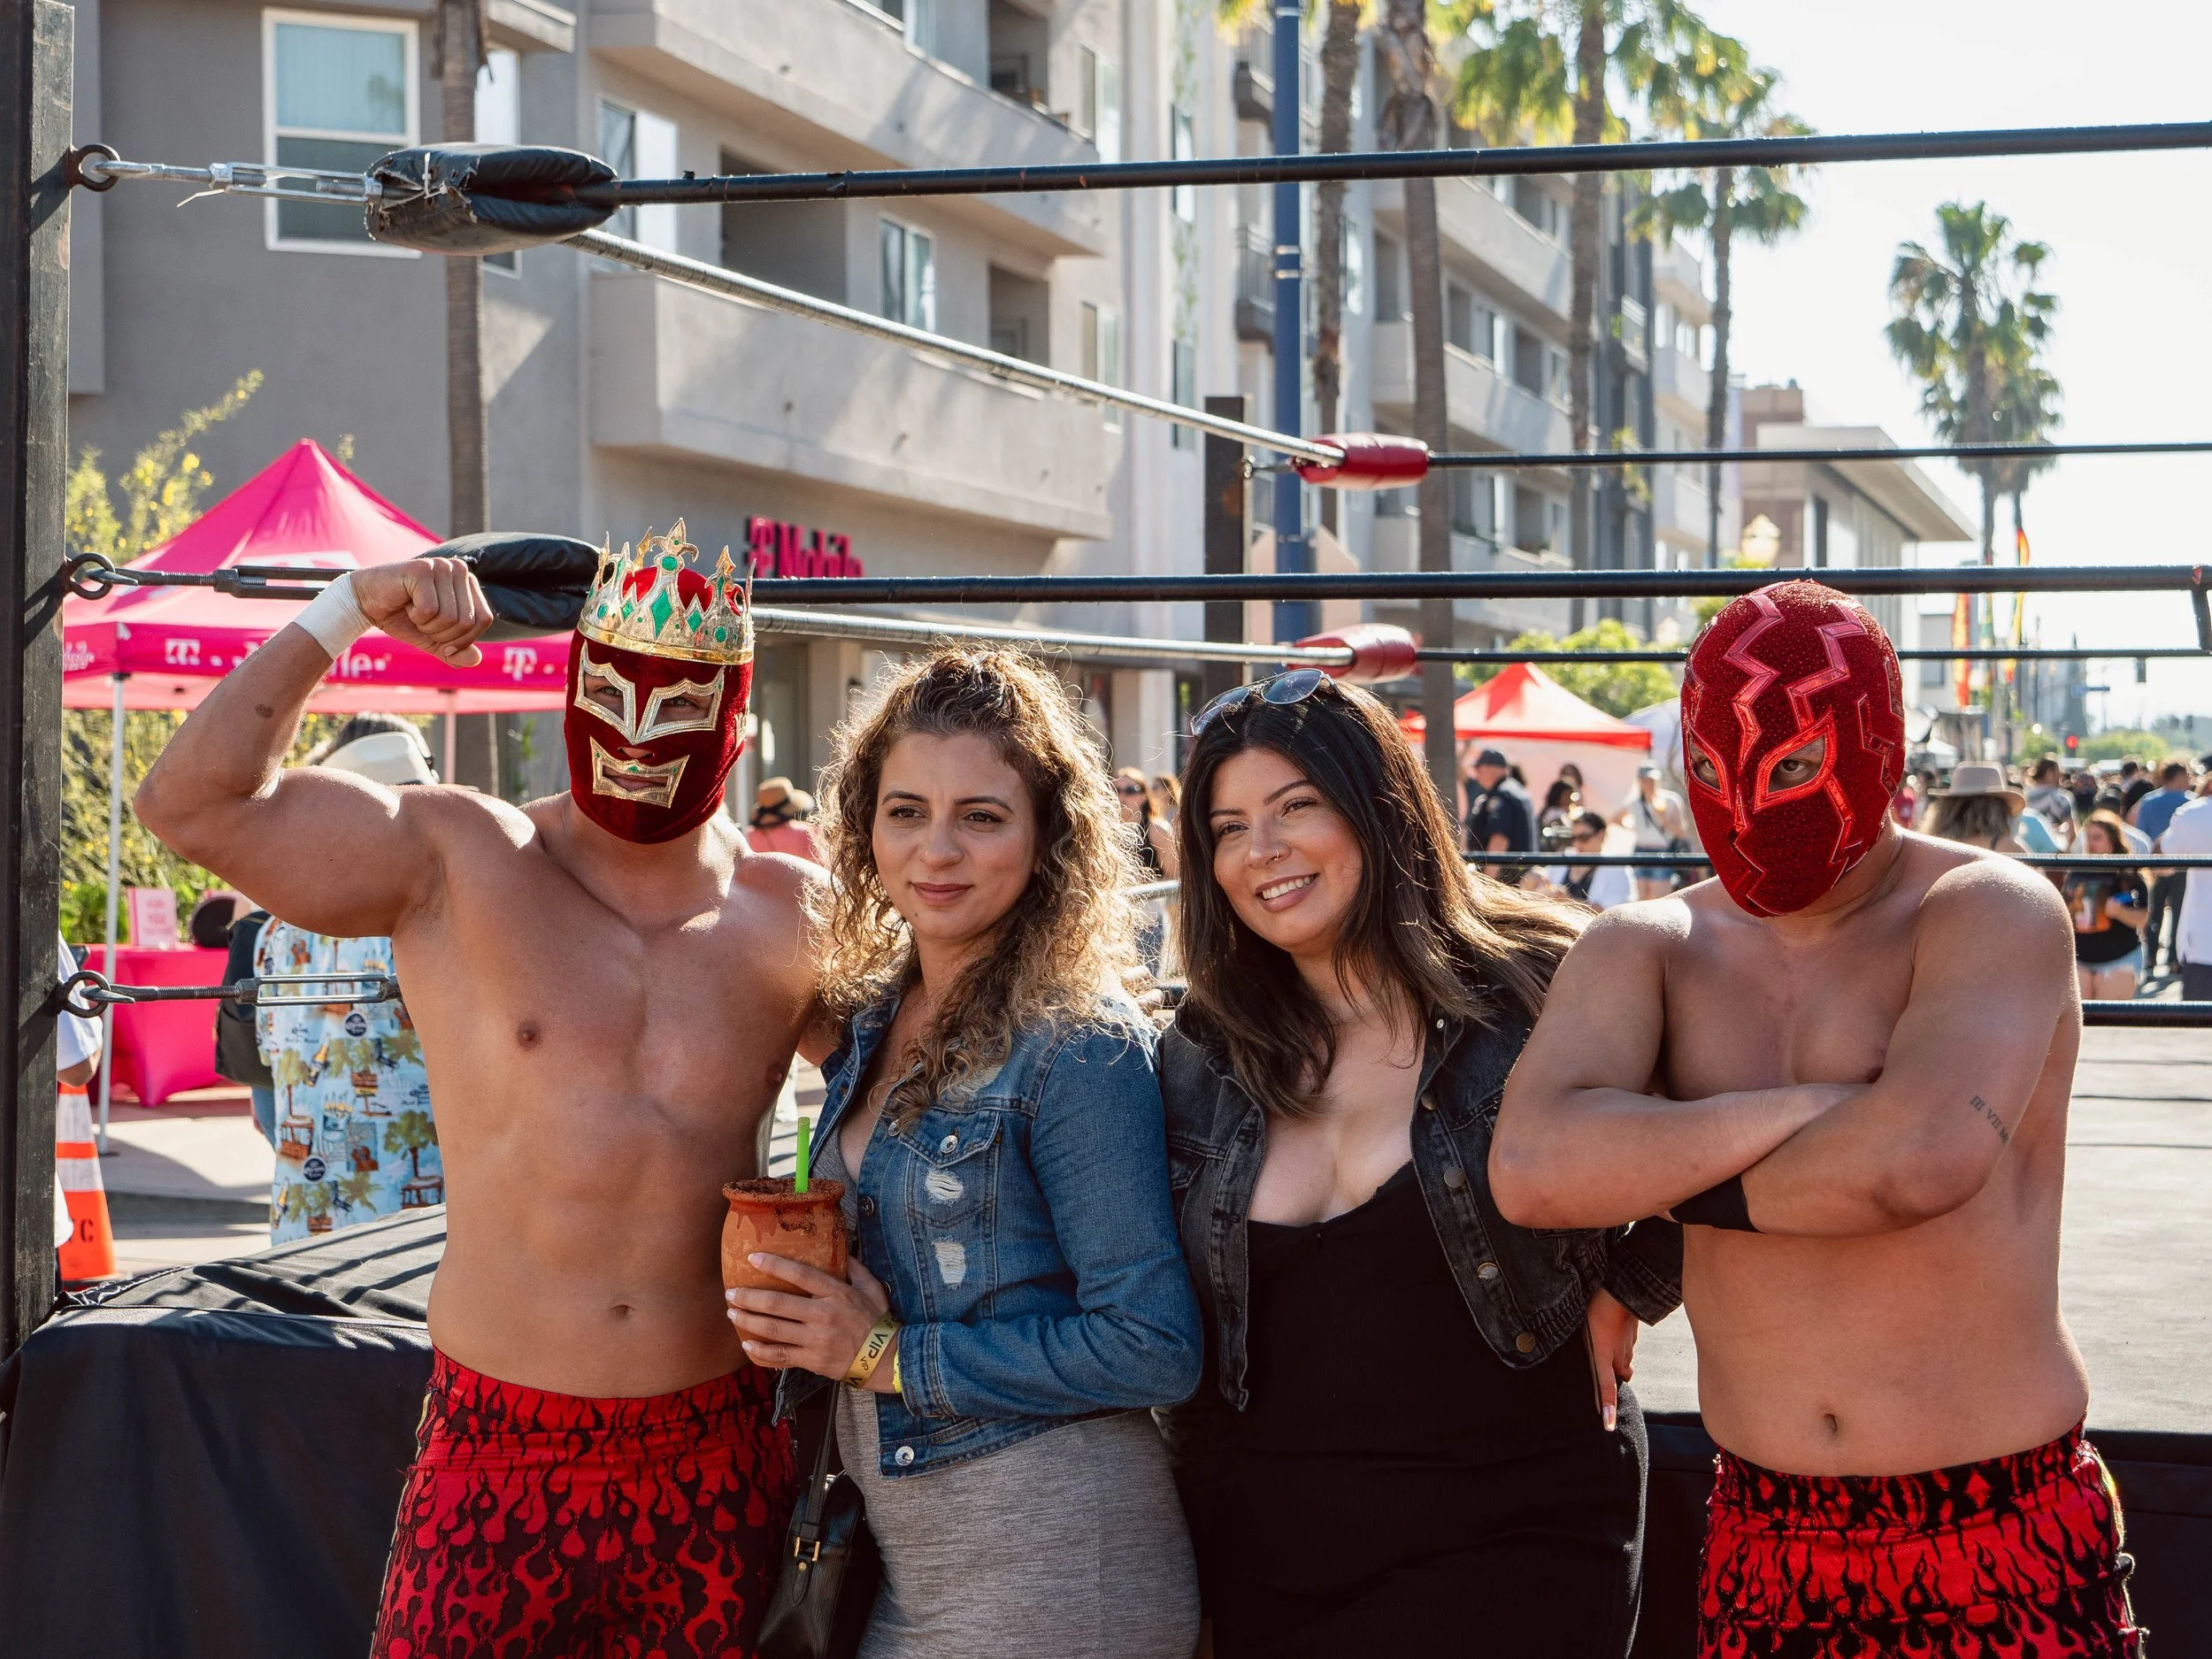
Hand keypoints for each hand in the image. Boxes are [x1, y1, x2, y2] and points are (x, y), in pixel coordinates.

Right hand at [352, 557, 492, 666]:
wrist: (366, 603)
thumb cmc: (402, 618)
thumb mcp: (433, 640)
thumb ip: (455, 651)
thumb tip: (476, 660)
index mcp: (469, 583)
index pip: (484, 619)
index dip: (462, 639)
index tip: (439, 637)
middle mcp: (460, 569)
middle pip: (468, 621)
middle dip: (442, 634)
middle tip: (422, 621)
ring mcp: (442, 566)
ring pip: (450, 617)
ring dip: (427, 625)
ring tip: (413, 610)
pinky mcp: (422, 569)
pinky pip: (429, 609)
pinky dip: (415, 616)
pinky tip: (405, 603)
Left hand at [726, 1254, 899, 1389]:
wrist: (885, 1358)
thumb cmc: (877, 1320)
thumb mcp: (872, 1288)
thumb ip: (855, 1268)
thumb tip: (842, 1249)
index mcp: (836, 1293)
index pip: (800, 1274)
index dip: (774, 1265)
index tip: (752, 1258)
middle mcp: (823, 1314)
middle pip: (778, 1303)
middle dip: (750, 1297)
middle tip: (731, 1292)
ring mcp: (816, 1339)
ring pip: (774, 1329)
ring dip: (749, 1320)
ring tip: (732, 1313)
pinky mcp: (812, 1360)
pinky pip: (780, 1356)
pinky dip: (761, 1351)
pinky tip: (746, 1345)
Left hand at [1583, 1288, 1637, 1431]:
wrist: (1621, 1293)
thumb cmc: (1596, 1311)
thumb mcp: (1584, 1332)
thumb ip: (1588, 1351)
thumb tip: (1585, 1360)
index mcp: (1603, 1357)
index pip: (1605, 1388)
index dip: (1608, 1408)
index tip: (1609, 1426)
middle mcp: (1619, 1357)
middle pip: (1619, 1376)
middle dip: (1613, 1376)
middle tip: (1602, 1365)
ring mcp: (1628, 1348)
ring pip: (1624, 1362)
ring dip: (1616, 1359)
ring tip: (1605, 1342)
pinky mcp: (1633, 1337)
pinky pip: (1627, 1347)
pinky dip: (1621, 1345)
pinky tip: (1612, 1330)